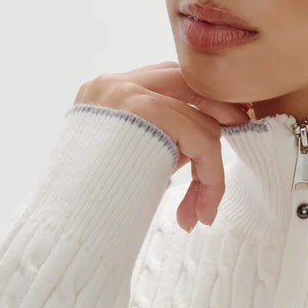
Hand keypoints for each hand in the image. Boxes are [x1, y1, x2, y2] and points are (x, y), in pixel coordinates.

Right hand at [74, 62, 250, 231]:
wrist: (64, 226)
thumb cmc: (94, 204)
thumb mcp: (131, 161)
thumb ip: (161, 141)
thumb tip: (202, 145)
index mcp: (106, 93)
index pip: (168, 81)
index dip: (201, 104)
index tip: (225, 128)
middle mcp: (113, 84)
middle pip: (188, 83)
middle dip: (221, 112)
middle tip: (243, 132)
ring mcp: (124, 92)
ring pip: (198, 118)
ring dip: (211, 168)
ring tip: (203, 211)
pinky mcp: (140, 110)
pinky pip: (198, 137)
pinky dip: (210, 176)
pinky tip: (203, 209)